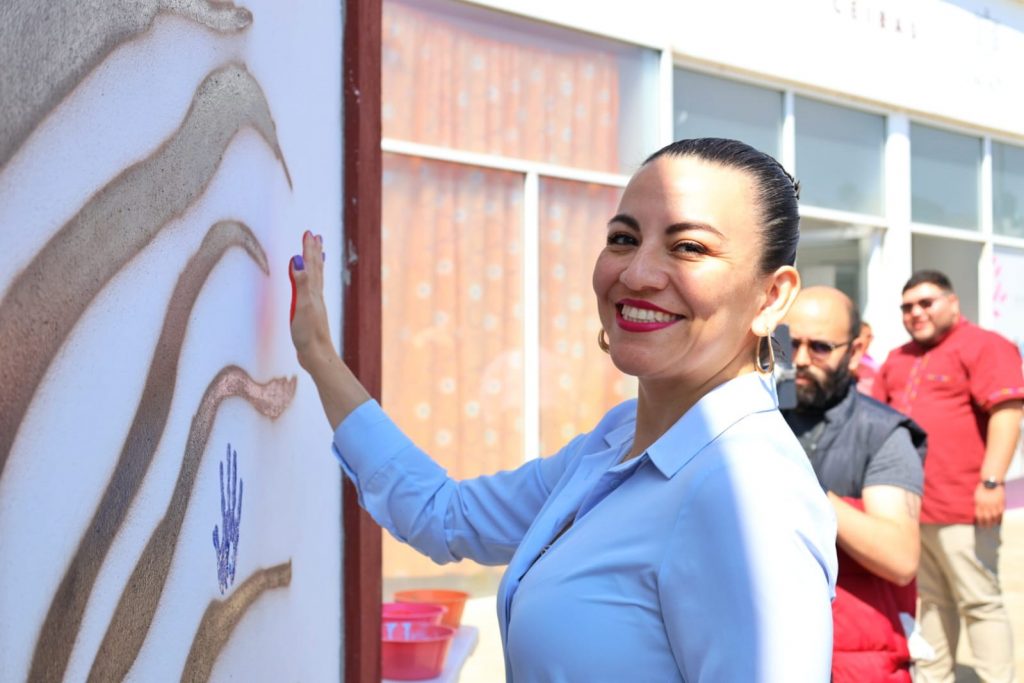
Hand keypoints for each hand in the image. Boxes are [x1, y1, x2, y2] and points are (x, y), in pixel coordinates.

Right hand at [289, 231, 332, 369]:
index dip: (308, 248)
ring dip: (316, 264)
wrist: (316, 355)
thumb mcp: (301, 306)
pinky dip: (313, 282)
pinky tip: (312, 286)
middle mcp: (316, 295)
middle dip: (314, 252)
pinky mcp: (311, 314)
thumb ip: (300, 282)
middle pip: (316, 269)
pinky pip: (312, 291)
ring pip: (316, 279)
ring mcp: (315, 304)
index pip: (310, 265)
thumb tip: (298, 259)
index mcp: (313, 291)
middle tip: (316, 236)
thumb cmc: (308, 333)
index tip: (309, 232)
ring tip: (318, 254)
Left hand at [974, 482, 1004, 526]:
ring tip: (993, 525)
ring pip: (994, 515)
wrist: (990, 481)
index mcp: (979, 503)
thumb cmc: (982, 488)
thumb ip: (977, 504)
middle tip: (987, 527)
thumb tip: (977, 512)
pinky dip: (1000, 516)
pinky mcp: (1000, 502)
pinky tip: (999, 520)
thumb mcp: (976, 496)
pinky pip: (1000, 511)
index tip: (980, 525)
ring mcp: (994, 503)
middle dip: (987, 523)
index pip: (979, 515)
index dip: (980, 521)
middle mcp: (986, 504)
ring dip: (993, 521)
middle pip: (987, 517)